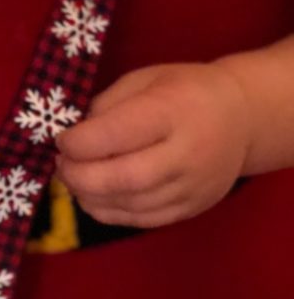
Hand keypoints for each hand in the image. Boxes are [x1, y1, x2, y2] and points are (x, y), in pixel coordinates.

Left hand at [54, 63, 251, 228]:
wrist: (239, 118)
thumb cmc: (184, 89)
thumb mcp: (145, 78)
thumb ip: (109, 104)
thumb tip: (75, 133)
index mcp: (171, 110)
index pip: (120, 133)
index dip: (82, 141)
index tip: (60, 139)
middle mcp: (185, 153)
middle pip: (127, 177)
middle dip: (82, 175)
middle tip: (60, 165)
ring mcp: (192, 186)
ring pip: (134, 204)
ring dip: (92, 197)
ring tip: (71, 180)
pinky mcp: (192, 209)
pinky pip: (145, 219)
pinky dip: (112, 213)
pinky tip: (92, 199)